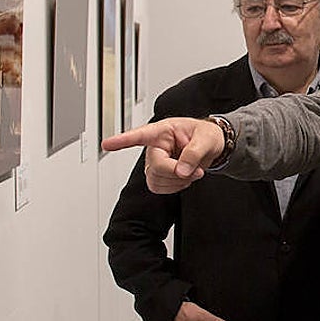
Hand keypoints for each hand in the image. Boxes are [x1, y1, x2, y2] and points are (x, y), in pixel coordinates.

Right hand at [102, 117, 225, 193]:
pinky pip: (159, 188)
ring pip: (155, 181)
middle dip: (176, 173)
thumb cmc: (206, 136)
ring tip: (191, 171)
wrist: (212, 147)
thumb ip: (194, 152)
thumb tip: (182, 170)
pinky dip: (175, 188)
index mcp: (163, 131)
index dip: (122, 140)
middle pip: (155, 167)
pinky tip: (184, 178)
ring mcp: (155, 162)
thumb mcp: (206, 138)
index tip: (107, 144)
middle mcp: (155, 147)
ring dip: (177, 182)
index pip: (139, 135)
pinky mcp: (158, 175)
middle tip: (195, 169)